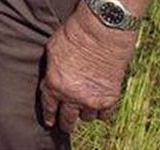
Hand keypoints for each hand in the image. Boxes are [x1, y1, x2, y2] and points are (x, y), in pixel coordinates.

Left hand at [40, 5, 136, 132]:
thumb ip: (52, 70)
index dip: (49, 116)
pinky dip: (102, 112)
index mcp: (55, 84)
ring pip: (87, 117)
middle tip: (65, 126)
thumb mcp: (52, 51)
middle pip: (68, 118)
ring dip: (85, 113)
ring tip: (84, 110)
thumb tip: (52, 79)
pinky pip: (105, 115)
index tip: (49, 124)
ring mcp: (92, 99)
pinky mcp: (110, 98)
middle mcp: (72, 96)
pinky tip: (100, 109)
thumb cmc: (73, 35)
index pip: (49, 107)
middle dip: (66, 123)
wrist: (101, 33)